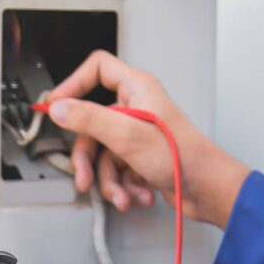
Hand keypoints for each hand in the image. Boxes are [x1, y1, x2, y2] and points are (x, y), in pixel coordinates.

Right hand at [48, 50, 249, 227]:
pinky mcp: (139, 157)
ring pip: (102, 154)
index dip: (73, 84)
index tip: (55, 106)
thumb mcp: (127, 135)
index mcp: (136, 90)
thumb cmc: (183, 158)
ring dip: (109, 181)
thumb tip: (59, 108)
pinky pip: (116, 169)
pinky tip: (136, 194)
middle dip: (89, 158)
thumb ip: (88, 119)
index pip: (97, 69)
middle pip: (91, 125)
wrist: (207, 190)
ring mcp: (137, 134)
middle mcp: (135, 108)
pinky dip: (123, 186)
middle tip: (84, 175)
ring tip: (121, 194)